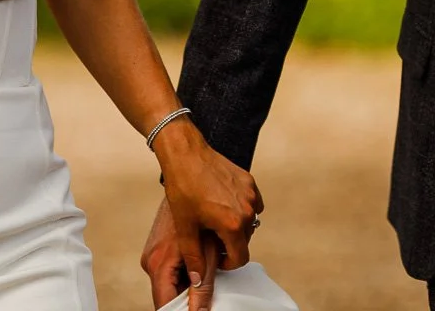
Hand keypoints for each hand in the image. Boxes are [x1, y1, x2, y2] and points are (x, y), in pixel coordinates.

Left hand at [142, 123, 261, 309]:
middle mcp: (246, 210)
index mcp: (232, 224)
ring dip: (236, 226)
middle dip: (230, 244)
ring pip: (249, 222)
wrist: (185, 154)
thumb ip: (194, 256)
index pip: (240, 258)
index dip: (227, 263)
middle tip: (211, 236)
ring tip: (215, 219)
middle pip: (245, 240)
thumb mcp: (185, 227)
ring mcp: (250, 194)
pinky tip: (223, 204)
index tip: (215, 257)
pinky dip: (241, 209)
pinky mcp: (249, 181)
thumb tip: (197, 280)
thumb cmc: (183, 188)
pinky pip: (252, 204)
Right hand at [142, 196, 211, 309]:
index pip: (165, 305)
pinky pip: (171, 273)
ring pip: (170, 285)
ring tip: (207, 283)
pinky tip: (202, 270)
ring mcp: (153, 256)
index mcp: (158, 264)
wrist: (190, 180)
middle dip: (187, 301)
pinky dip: (186, 276)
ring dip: (188, 288)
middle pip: (167, 297)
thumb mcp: (206, 253)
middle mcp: (150, 262)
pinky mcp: (158, 251)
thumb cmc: (201, 213)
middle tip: (209, 301)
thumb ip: (203, 284)